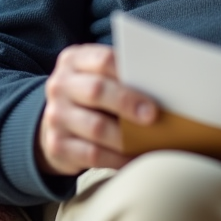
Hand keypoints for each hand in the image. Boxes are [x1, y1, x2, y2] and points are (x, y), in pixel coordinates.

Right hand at [36, 44, 156, 176]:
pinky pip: (93, 155)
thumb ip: (123, 76)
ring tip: (152, 141)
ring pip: (96, 127)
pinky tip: (136, 159)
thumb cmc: (91, 96)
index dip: (128, 72)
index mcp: (74, 60)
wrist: (56, 122)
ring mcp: (55, 116)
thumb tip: (165, 87)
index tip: (154, 85)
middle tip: (152, 115)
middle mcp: (60, 85)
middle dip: (128, 103)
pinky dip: (119, 159)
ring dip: (127, 137)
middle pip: (97, 91)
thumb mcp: (99, 77)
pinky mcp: (57, 145)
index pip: (103, 60)